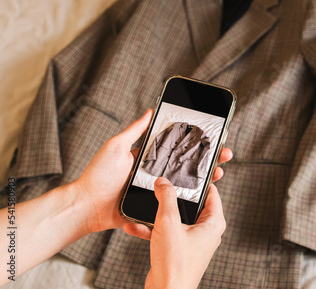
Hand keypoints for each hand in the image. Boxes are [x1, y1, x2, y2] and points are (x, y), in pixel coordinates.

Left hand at [70, 109, 232, 232]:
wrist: (88, 206)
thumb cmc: (98, 175)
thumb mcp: (116, 146)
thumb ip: (135, 130)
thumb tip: (150, 111)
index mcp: (150, 158)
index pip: (177, 148)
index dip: (195, 144)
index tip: (212, 138)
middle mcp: (156, 173)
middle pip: (188, 166)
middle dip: (208, 160)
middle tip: (224, 155)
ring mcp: (158, 191)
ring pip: (187, 185)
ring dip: (205, 179)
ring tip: (219, 174)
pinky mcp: (155, 207)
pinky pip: (175, 204)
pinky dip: (192, 200)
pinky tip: (205, 195)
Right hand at [124, 178, 225, 288]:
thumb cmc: (175, 264)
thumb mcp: (168, 222)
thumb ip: (166, 198)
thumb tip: (163, 182)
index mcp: (213, 223)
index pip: (211, 193)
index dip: (199, 181)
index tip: (187, 171)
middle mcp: (205, 232)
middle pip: (190, 205)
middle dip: (173, 196)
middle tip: (161, 184)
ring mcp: (191, 242)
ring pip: (174, 219)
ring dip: (156, 214)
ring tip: (142, 205)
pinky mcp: (177, 251)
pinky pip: (165, 234)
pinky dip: (151, 230)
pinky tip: (132, 226)